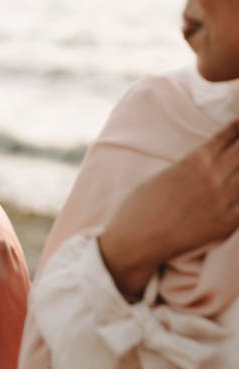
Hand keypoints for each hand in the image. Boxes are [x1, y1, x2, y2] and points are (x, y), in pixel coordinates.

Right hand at [99, 120, 238, 297]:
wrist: (138, 238)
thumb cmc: (142, 206)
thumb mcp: (164, 175)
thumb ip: (188, 166)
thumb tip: (202, 163)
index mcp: (194, 161)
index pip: (225, 138)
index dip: (237, 129)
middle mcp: (212, 177)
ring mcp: (221, 201)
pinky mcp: (224, 223)